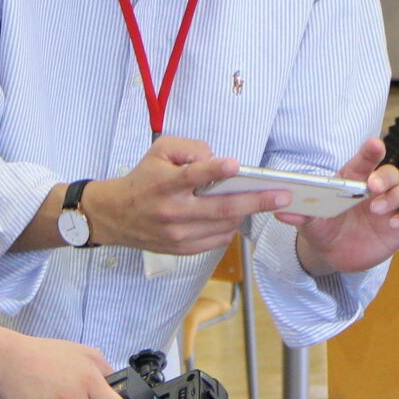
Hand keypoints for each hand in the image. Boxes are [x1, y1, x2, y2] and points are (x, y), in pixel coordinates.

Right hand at [80, 137, 286, 255]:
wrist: (116, 216)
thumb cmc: (143, 179)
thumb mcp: (160, 151)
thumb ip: (190, 149)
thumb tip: (217, 160)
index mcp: (165, 184)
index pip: (192, 176)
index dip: (213, 170)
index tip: (234, 165)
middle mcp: (173, 212)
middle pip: (221, 208)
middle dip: (256, 202)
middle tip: (282, 196)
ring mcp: (178, 234)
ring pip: (224, 225)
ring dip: (245, 213)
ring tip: (260, 201)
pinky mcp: (182, 249)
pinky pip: (217, 239)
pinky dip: (229, 226)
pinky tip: (233, 215)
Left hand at [289, 138, 398, 276]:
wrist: (334, 254)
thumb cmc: (324, 228)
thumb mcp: (311, 223)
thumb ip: (301, 216)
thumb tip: (282, 212)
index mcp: (355, 179)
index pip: (365, 160)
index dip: (371, 151)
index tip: (374, 145)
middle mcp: (378, 188)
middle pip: (393, 172)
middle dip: (385, 177)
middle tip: (372, 187)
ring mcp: (393, 205)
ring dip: (398, 196)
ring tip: (377, 210)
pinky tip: (395, 224)